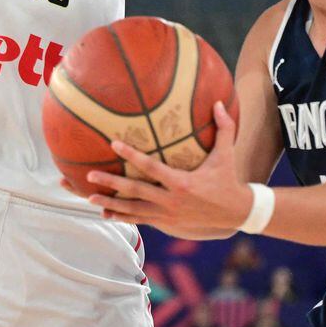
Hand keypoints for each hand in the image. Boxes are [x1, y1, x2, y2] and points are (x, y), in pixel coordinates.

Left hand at [87, 102, 252, 231]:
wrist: (235, 214)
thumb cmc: (228, 180)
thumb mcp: (227, 154)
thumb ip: (224, 127)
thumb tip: (220, 102)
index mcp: (182, 182)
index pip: (151, 166)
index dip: (132, 155)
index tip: (114, 144)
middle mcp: (171, 200)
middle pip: (135, 191)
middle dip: (111, 184)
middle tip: (90, 175)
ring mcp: (167, 215)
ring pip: (133, 210)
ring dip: (111, 204)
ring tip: (90, 198)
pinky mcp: (166, 224)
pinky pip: (140, 220)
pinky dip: (122, 217)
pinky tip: (106, 214)